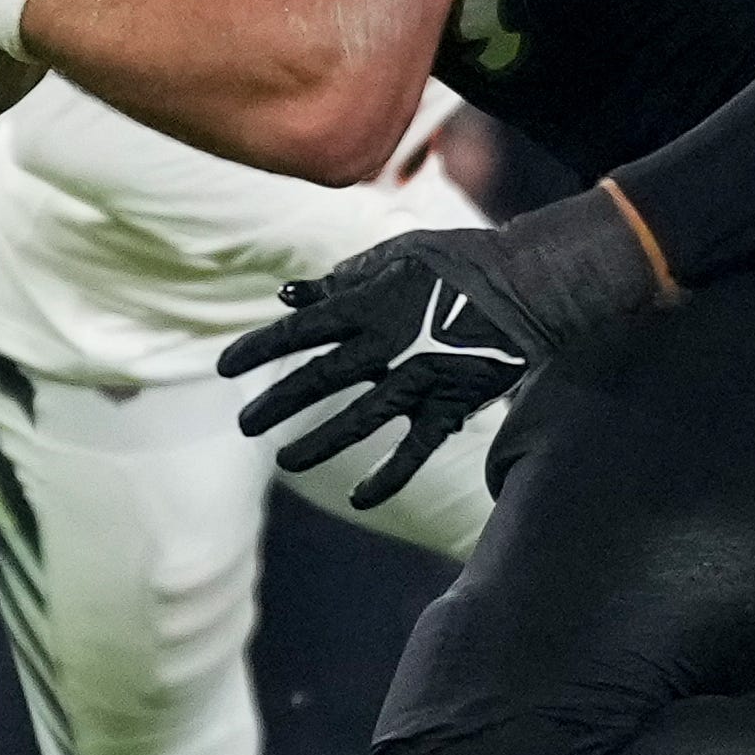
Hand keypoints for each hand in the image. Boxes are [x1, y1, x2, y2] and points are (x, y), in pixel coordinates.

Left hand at [221, 196, 668, 506]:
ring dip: (317, 443)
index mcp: (370, 303)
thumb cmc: (460, 261)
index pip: (299, 330)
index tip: (224, 368)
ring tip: (285, 460)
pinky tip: (360, 499)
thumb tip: (289, 294)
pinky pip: (416, 449)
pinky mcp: (451, 404)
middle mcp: (387, 344)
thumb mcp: (396, 254)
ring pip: (358, 420)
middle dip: (276, 403)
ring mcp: (419, 378)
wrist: (530, 284)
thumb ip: (341, 279)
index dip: (258, 348)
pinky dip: (388, 476)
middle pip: (318, 379)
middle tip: (245, 424)